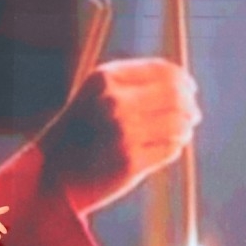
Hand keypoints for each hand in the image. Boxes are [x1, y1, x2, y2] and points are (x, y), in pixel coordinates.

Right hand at [38, 59, 199, 214]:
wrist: (52, 174)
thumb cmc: (79, 133)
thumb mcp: (97, 96)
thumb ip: (133, 84)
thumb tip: (184, 85)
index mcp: (106, 78)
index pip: (163, 71)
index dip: (183, 80)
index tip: (191, 90)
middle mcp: (114, 102)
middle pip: (176, 96)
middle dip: (190, 106)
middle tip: (194, 115)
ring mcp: (123, 132)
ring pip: (178, 124)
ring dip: (184, 129)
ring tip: (179, 134)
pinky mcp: (130, 161)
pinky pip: (171, 149)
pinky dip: (174, 148)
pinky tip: (164, 150)